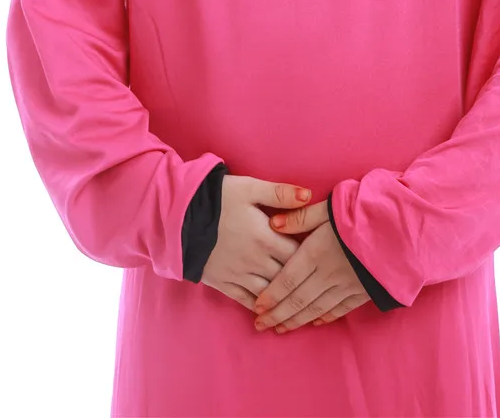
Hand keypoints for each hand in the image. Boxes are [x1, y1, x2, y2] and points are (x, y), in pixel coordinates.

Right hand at [200, 175, 311, 312]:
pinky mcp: (223, 284)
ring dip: (284, 298)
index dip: (311, 256)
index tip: (320, 257)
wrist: (179, 217)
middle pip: (287, 276)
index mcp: (266, 237)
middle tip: (315, 283)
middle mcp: (256, 261)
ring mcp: (239, 275)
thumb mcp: (249, 188)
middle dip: (301, 279)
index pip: (298, 253)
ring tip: (298, 303)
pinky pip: (246, 301)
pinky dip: (260, 308)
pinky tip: (270, 312)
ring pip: (269, 293)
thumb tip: (309, 196)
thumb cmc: (217, 198)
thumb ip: (280, 193)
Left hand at [253, 198, 370, 333]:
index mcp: (317, 252)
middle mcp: (329, 273)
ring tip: (281, 328)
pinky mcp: (364, 290)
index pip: (287, 280)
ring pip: (316, 308)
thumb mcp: (330, 206)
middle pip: (298, 299)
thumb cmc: (365, 211)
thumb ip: (301, 216)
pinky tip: (316, 322)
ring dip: (297, 320)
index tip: (257, 307)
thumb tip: (274, 223)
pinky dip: (325, 316)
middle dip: (277, 314)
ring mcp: (348, 285)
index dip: (271, 295)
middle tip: (261, 325)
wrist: (405, 227)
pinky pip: (340, 308)